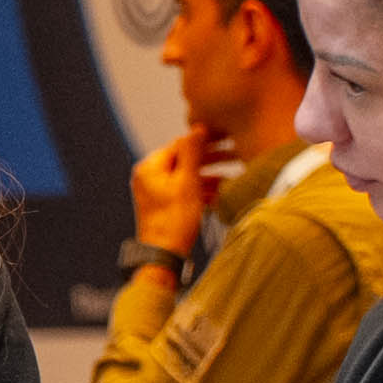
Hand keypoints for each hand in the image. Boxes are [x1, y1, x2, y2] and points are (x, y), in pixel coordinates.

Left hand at [128, 126, 224, 255]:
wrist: (163, 256)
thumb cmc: (174, 220)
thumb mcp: (187, 182)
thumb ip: (192, 153)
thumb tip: (197, 127)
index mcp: (150, 166)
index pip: (181, 144)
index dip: (205, 141)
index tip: (227, 138)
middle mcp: (148, 176)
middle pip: (184, 159)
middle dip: (210, 159)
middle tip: (234, 155)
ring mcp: (154, 191)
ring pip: (186, 176)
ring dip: (209, 176)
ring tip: (231, 178)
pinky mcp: (163, 204)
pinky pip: (184, 190)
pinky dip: (201, 191)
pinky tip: (220, 195)